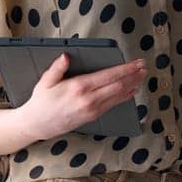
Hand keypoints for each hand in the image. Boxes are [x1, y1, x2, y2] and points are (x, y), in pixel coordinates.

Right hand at [19, 53, 145, 139]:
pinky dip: (124, 97)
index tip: (136, 63)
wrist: (38, 124)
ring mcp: (92, 109)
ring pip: (118, 96)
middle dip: (133, 76)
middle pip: (118, 85)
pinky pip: (113, 105)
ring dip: (132, 85)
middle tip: (143, 67)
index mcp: (78, 86)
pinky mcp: (93, 116)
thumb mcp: (46, 81)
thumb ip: (57, 68)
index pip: (108, 76)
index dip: (125, 69)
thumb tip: (67, 56)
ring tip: (141, 76)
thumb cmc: (41, 101)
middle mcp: (89, 99)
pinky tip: (131, 91)